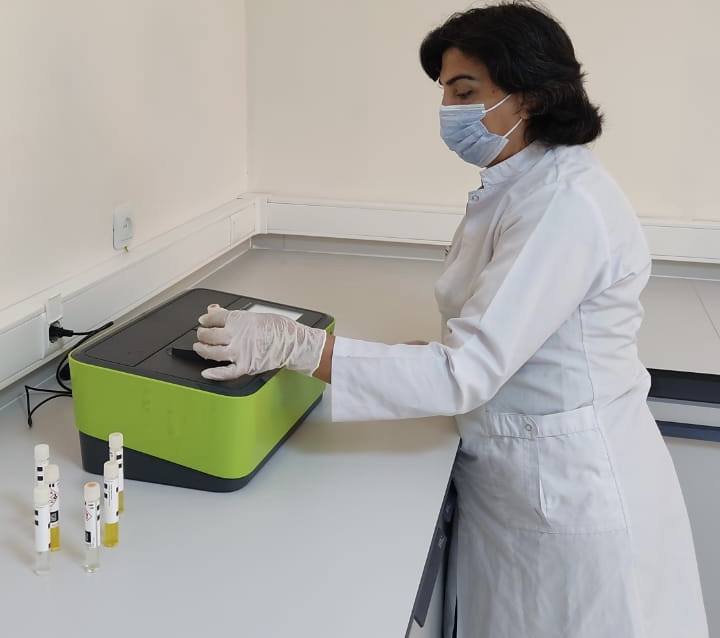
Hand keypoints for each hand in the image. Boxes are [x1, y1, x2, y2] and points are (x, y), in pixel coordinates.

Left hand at [193, 305, 326, 380]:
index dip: (206, 318)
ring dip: (202, 349)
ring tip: (200, 347)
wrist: (294, 343)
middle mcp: (237, 335)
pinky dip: (215, 374)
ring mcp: (240, 352)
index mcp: (240, 320)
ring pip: (213, 352)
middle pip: (210, 334)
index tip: (204, 320)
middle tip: (202, 333)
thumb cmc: (280, 328)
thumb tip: (214, 309)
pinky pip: (227, 372)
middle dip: (202, 333)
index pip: (214, 317)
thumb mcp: (254, 314)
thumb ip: (232, 315)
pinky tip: (207, 373)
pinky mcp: (246, 366)